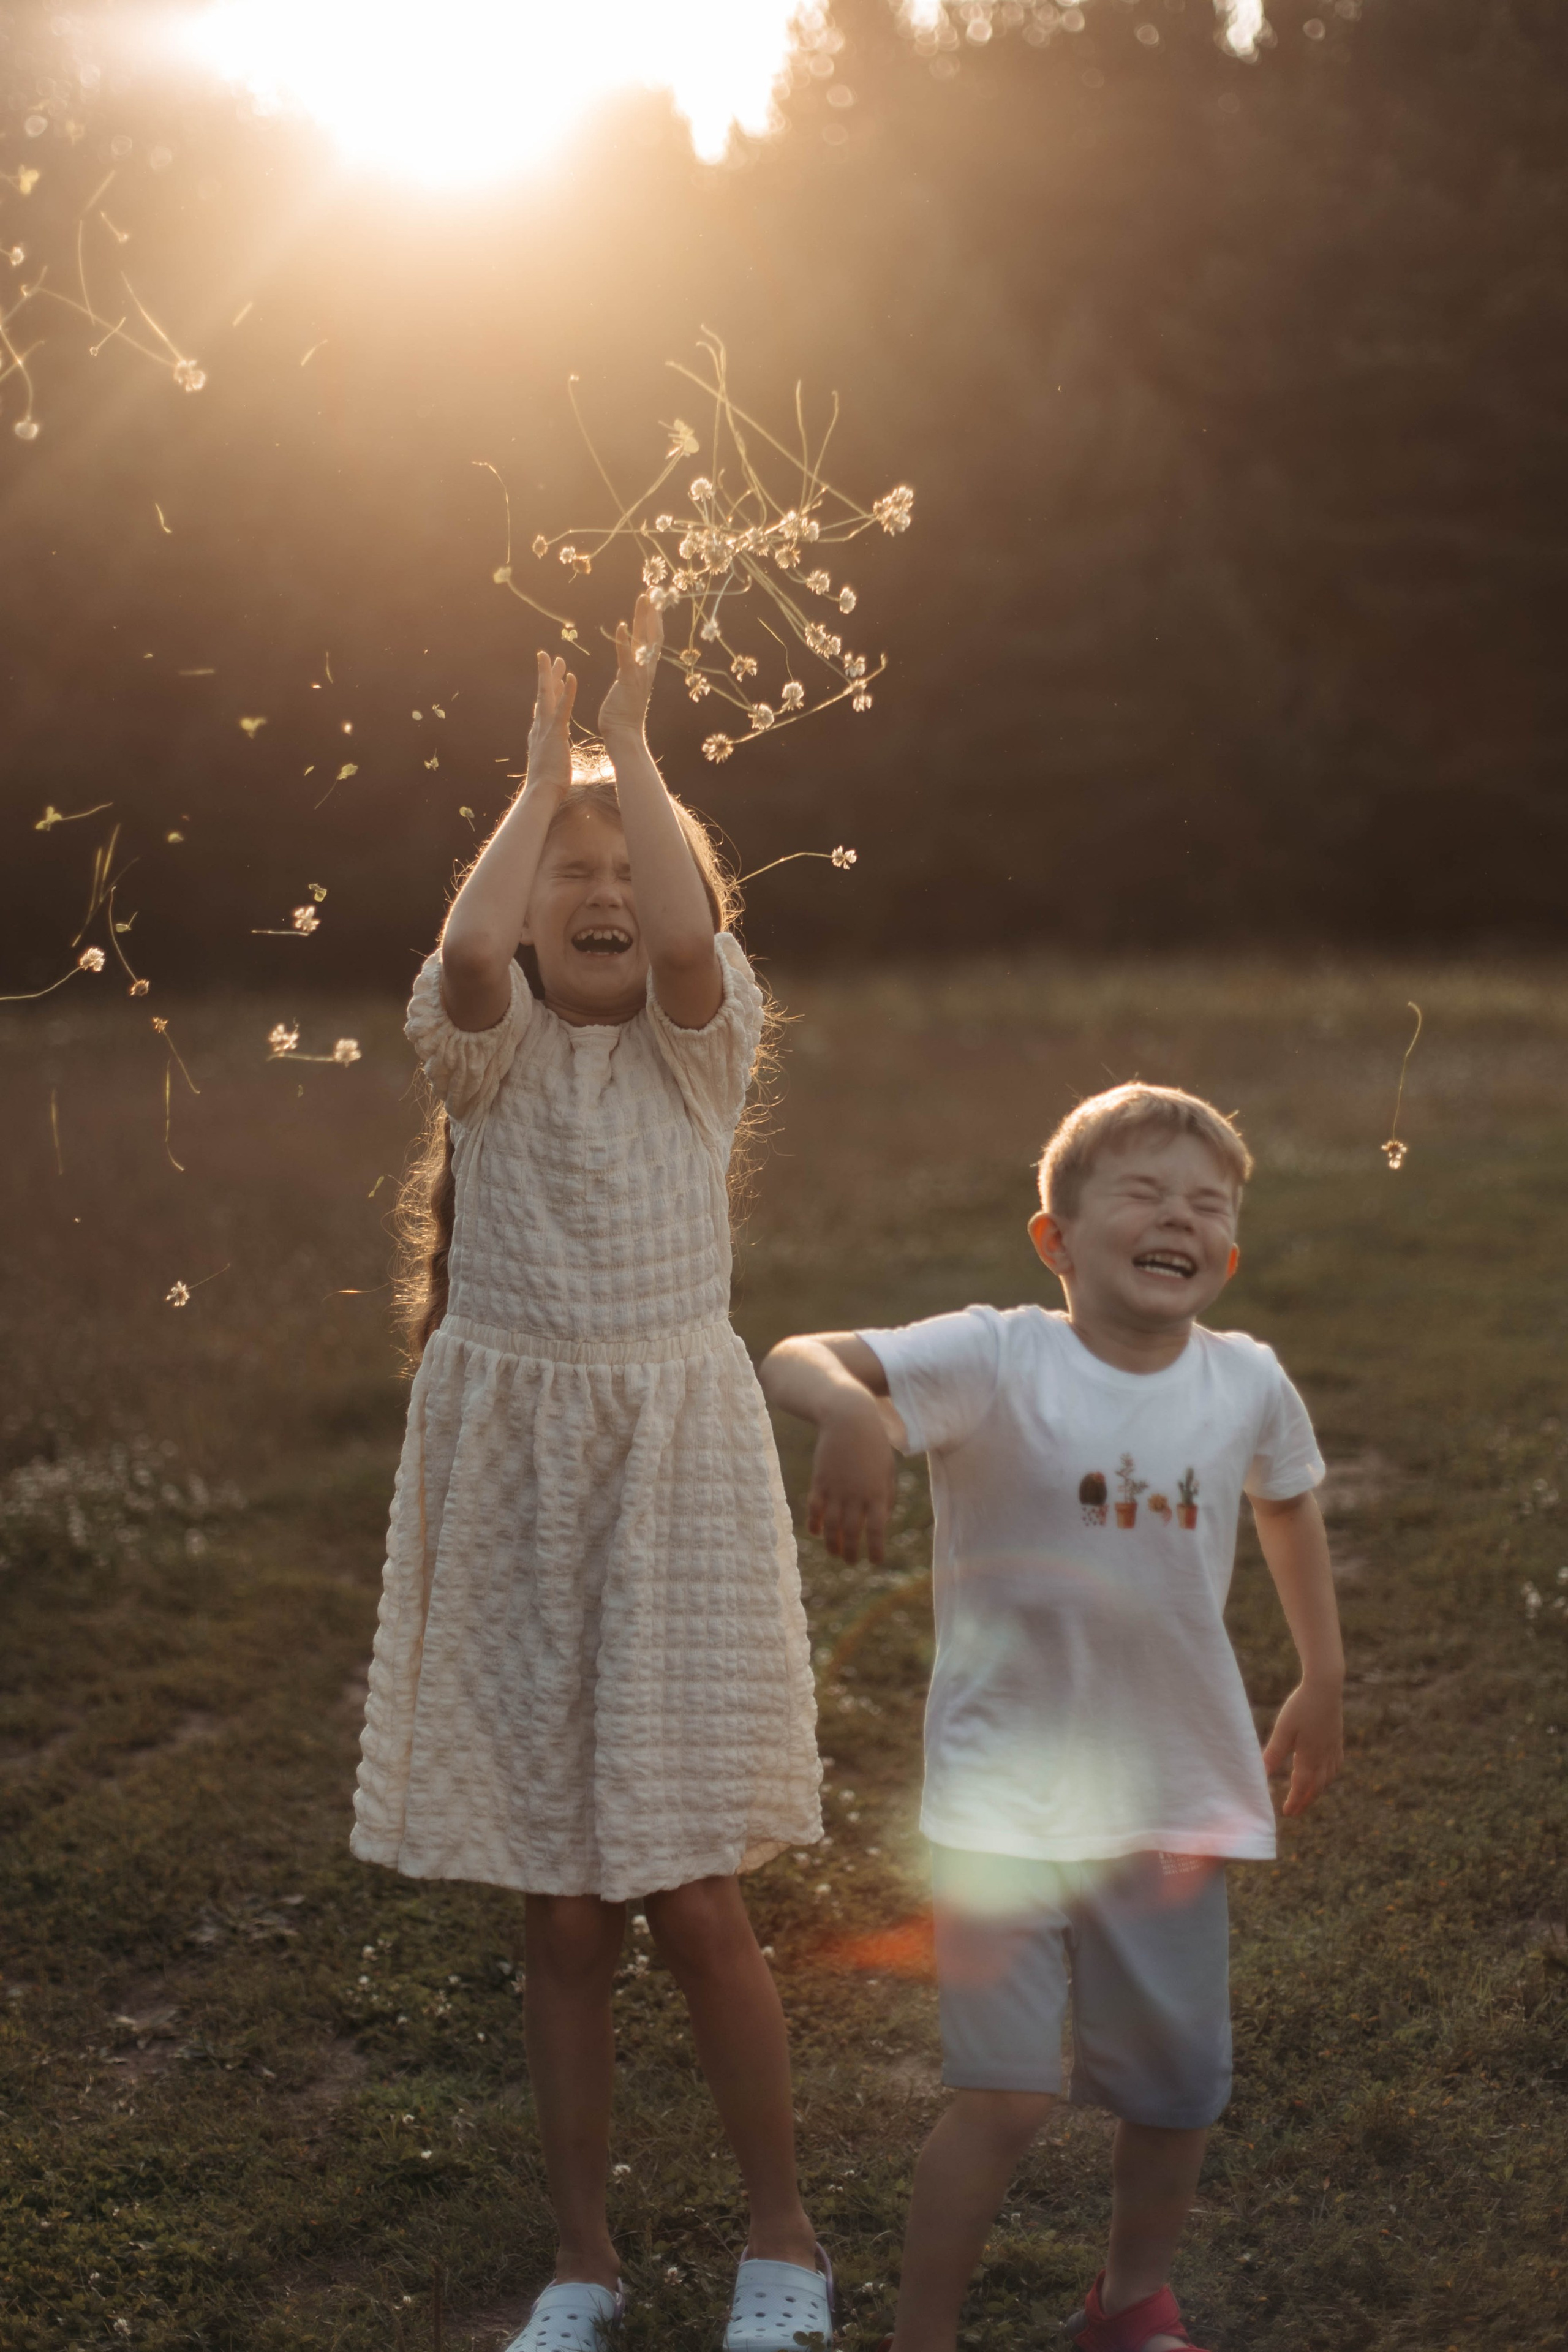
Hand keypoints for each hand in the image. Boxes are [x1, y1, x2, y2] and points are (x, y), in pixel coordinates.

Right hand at [526, 650, 576, 797]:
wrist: (541, 792)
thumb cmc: (548, 783)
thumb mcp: (551, 761)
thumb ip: (553, 750)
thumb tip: (557, 748)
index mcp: (540, 733)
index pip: (543, 707)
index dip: (547, 691)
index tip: (551, 677)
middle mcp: (539, 727)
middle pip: (542, 695)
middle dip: (545, 675)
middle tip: (548, 657)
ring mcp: (545, 728)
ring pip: (547, 696)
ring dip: (551, 675)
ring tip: (556, 658)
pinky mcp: (555, 733)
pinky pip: (562, 708)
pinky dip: (567, 692)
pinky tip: (571, 676)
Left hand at [597, 592, 663, 739]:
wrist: (623, 734)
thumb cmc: (622, 713)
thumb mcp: (628, 685)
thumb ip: (630, 670)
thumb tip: (630, 660)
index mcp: (645, 669)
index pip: (653, 639)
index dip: (654, 619)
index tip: (654, 600)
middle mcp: (646, 669)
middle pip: (653, 634)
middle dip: (653, 612)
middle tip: (653, 591)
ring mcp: (639, 674)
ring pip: (644, 641)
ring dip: (644, 619)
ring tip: (644, 599)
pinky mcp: (628, 681)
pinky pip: (626, 658)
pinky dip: (623, 641)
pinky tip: (621, 625)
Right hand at [807, 1399, 896, 1565]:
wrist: (849, 1418)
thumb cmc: (874, 1443)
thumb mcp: (887, 1469)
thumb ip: (886, 1495)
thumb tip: (882, 1520)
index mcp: (877, 1494)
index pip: (876, 1530)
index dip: (875, 1549)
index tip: (875, 1561)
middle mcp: (856, 1495)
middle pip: (852, 1533)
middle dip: (851, 1551)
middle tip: (851, 1562)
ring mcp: (836, 1489)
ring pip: (831, 1526)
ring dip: (832, 1543)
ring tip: (835, 1553)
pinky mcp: (820, 1481)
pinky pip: (815, 1509)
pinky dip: (814, 1523)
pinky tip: (815, 1533)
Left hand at [1262, 1679, 1343, 1816]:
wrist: (1325, 1686)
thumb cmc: (1301, 1706)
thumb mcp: (1283, 1730)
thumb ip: (1273, 1753)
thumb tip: (1261, 1775)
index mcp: (1310, 1757)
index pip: (1302, 1787)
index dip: (1295, 1801)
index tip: (1286, 1813)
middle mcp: (1325, 1756)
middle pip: (1317, 1787)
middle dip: (1306, 1801)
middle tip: (1295, 1810)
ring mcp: (1333, 1747)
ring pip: (1328, 1777)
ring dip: (1317, 1790)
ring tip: (1307, 1795)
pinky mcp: (1337, 1738)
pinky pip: (1336, 1764)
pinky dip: (1330, 1775)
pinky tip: (1326, 1772)